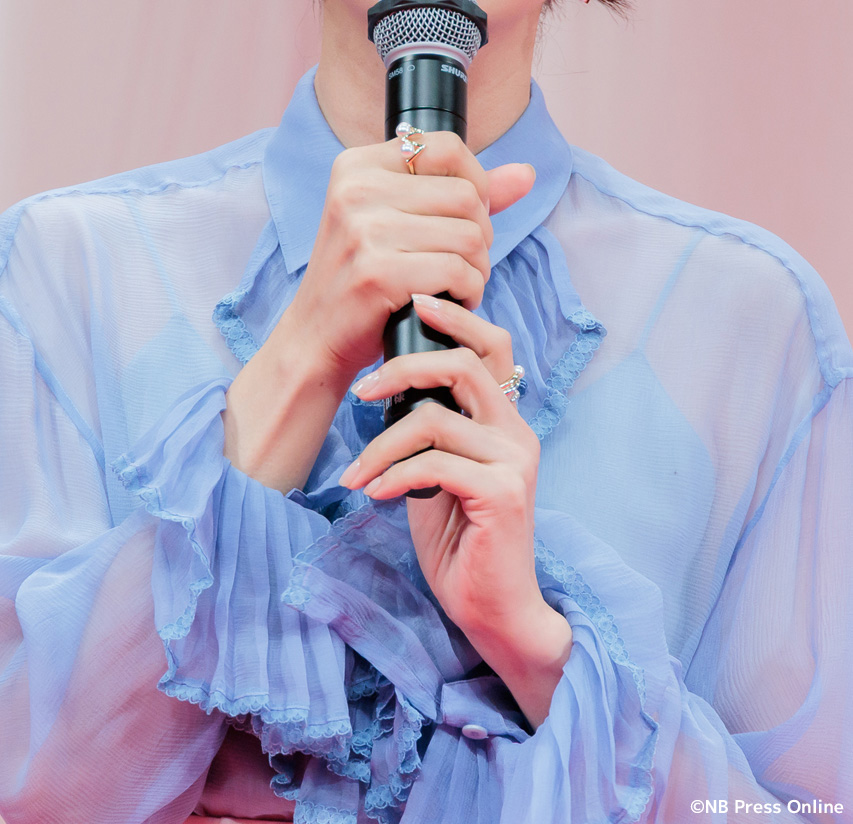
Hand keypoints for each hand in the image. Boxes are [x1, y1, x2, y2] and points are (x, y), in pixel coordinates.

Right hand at [277, 131, 534, 381]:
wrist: (315, 337)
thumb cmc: (366, 277)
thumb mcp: (403, 222)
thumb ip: (464, 193)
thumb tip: (526, 174)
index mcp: (358, 165)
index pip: (446, 147)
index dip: (475, 181)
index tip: (467, 216)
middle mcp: (356, 189)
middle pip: (466, 194)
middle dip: (480, 234)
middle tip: (462, 262)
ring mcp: (363, 229)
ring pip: (469, 234)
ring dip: (477, 267)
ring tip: (456, 284)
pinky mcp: (376, 271)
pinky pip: (457, 270)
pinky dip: (468, 291)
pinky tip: (450, 300)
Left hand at [338, 295, 571, 725]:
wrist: (494, 609)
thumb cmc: (461, 540)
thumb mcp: (438, 472)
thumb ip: (429, 429)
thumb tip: (388, 388)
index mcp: (505, 420)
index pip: (491, 345)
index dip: (455, 318)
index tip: (412, 306)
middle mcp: (517, 431)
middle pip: (468, 362)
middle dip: (406, 366)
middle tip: (362, 391)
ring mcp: (515, 461)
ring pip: (437, 418)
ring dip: (382, 443)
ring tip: (356, 471)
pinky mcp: (503, 493)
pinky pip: (435, 463)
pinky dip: (394, 475)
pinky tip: (375, 493)